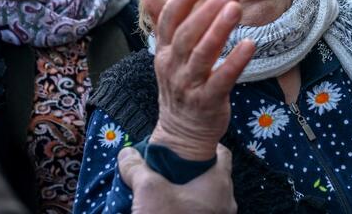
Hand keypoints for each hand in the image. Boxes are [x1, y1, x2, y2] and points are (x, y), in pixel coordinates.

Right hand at [119, 143, 236, 213]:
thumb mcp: (148, 191)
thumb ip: (137, 168)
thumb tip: (126, 154)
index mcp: (219, 183)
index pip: (220, 151)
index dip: (201, 145)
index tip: (180, 145)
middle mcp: (225, 201)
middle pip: (209, 174)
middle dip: (188, 170)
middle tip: (165, 166)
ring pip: (203, 196)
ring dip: (184, 191)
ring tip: (161, 188)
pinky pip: (199, 212)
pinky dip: (184, 208)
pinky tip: (164, 209)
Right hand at [146, 0, 254, 160]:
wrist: (182, 133)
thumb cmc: (180, 84)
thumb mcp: (168, 54)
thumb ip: (161, 23)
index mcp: (164, 51)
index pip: (169, 20)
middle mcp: (173, 66)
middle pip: (187, 34)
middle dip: (207, 10)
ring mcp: (189, 86)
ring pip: (203, 55)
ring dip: (220, 30)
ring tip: (237, 8)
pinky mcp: (208, 102)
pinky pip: (221, 80)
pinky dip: (235, 62)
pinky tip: (250, 44)